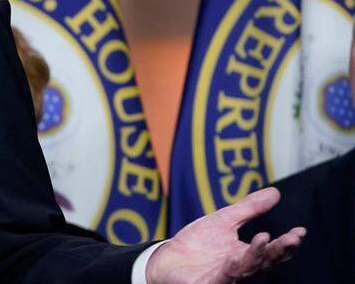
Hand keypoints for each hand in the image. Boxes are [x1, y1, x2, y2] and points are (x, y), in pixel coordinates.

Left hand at [147, 187, 304, 283]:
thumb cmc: (197, 243)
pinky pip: (221, 279)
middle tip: (292, 238)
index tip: (300, 231)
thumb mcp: (224, 220)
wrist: (167, 258)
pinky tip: (234, 259)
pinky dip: (229, 271)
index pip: (272, 251)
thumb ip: (249, 209)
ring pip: (245, 269)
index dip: (287, 243)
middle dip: (279, 250)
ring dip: (256, 255)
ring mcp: (224, 278)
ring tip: (264, 238)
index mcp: (246, 254)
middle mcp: (240, 269)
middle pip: (264, 261)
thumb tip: (275, 192)